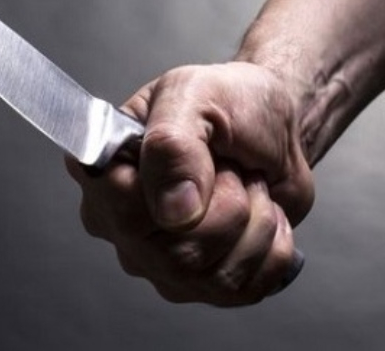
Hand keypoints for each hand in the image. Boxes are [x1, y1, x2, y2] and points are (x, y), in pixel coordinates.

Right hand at [65, 62, 314, 305]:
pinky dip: (272, 246)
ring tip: (246, 186)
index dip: (171, 187)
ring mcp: (162, 263)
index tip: (201, 152)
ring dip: (255, 220)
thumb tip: (173, 212)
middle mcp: (124, 226)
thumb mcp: (195, 95)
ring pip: (214, 276)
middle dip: (228, 203)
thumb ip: (172, 144)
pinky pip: (245, 290)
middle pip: (176, 253)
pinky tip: (262, 214)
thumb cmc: (230, 104)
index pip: (120, 208)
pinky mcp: (204, 283)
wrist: (277, 128)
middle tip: (230, 166)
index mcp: (106, 174)